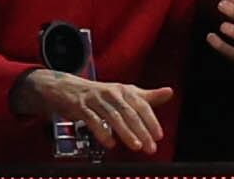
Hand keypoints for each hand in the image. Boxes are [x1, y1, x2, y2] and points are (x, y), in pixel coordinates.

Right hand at [16, 72, 172, 155]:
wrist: (64, 87)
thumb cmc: (99, 94)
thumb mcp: (123, 93)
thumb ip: (146, 97)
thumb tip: (169, 92)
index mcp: (122, 90)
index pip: (140, 104)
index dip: (150, 120)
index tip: (158, 135)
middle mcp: (109, 93)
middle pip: (128, 112)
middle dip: (140, 130)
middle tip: (150, 147)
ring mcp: (93, 99)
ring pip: (112, 116)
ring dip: (125, 132)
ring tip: (135, 146)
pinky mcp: (79, 106)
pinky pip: (91, 119)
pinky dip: (101, 131)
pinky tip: (110, 142)